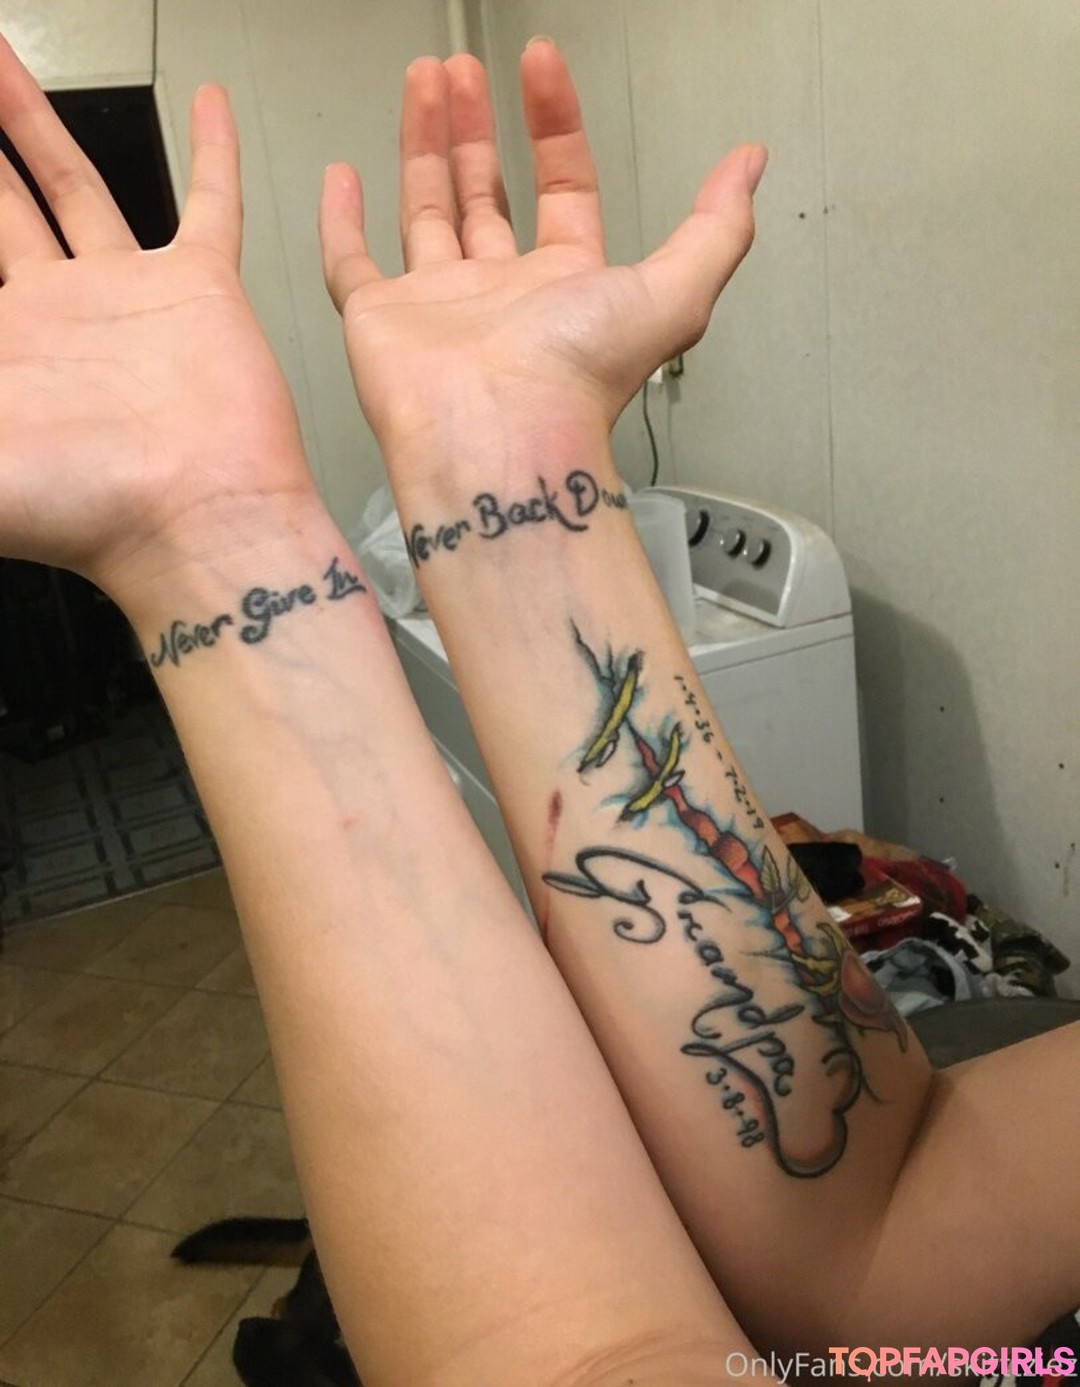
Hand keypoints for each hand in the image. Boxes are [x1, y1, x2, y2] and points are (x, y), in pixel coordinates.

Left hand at [0, 36, 315, 595]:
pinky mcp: (200, 290)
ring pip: (73, 185)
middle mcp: (58, 314)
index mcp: (1, 348)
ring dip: (35, 122)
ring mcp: (129, 297)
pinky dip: (211, 155)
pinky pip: (208, 205)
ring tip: (2, 60)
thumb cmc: (84, 511)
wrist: (197, 520)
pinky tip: (205, 103)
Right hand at [320, 40, 764, 469]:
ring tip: (423, 79)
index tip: (541, 63)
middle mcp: (500, 294)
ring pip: (426, 211)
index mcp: (565, 286)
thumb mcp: (675, 292)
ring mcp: (436, 305)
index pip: (563, 188)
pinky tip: (341, 177)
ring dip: (425, 145)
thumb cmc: (578, 378)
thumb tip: (751, 166)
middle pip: (488, 195)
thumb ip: (716, 227)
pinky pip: (351, 264)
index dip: (556, 123)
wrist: (500, 434)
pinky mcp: (378, 319)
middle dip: (479, 128)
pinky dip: (342, 222)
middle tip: (464, 71)